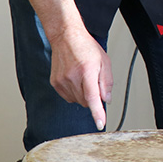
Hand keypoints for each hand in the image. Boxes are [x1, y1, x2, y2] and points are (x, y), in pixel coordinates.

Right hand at [22, 0, 111, 130]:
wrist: (66, 37)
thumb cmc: (86, 47)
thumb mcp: (104, 62)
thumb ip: (107, 82)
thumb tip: (106, 99)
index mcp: (87, 71)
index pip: (93, 98)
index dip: (97, 113)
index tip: (100, 124)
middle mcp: (72, 77)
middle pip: (86, 101)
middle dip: (93, 96)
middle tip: (93, 80)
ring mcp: (61, 81)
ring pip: (77, 100)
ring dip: (83, 94)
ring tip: (83, 77)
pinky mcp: (55, 83)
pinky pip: (68, 97)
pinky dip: (74, 92)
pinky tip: (75, 79)